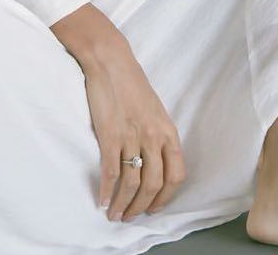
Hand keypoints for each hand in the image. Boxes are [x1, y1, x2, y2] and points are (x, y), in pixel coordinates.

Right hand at [80, 41, 185, 221]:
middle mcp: (152, 137)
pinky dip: (106, 191)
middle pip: (153, 185)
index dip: (165, 197)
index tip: (154, 207)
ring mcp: (131, 136)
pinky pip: (110, 172)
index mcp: (167, 131)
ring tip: (114, 215)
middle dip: (141, 207)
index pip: (176, 175)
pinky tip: (101, 200)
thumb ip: (157, 133)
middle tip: (130, 217)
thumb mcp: (154, 109)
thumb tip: (153, 160)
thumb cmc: (131, 82)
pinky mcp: (110, 134)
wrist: (110, 61)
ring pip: (132, 184)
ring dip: (123, 205)